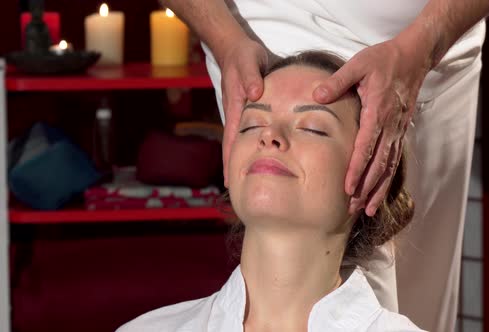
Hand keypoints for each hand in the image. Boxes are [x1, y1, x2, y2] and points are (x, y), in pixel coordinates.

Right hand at [219, 38, 269, 187]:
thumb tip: (254, 94)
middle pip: (234, 147)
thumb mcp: (248, 62)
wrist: (236, 48)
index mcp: (236, 108)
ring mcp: (241, 114)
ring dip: (243, 160)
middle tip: (237, 193)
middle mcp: (236, 115)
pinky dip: (251, 147)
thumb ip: (251, 77)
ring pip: (241, 142)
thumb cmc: (243, 56)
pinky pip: (249, 133)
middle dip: (234, 169)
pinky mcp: (247, 110)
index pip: (231, 141)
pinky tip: (258, 157)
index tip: (229, 182)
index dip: (230, 162)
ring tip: (247, 182)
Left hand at [313, 35, 431, 215]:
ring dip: (378, 189)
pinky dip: (387, 179)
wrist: (414, 57)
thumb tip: (317, 95)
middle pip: (378, 164)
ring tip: (366, 209)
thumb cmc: (384, 59)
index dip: (357, 169)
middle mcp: (390, 125)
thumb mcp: (358, 64)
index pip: (366, 147)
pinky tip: (379, 192)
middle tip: (352, 207)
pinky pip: (394, 160)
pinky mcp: (401, 131)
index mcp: (377, 111)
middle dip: (366, 187)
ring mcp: (398, 130)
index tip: (348, 187)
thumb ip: (337, 81)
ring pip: (388, 166)